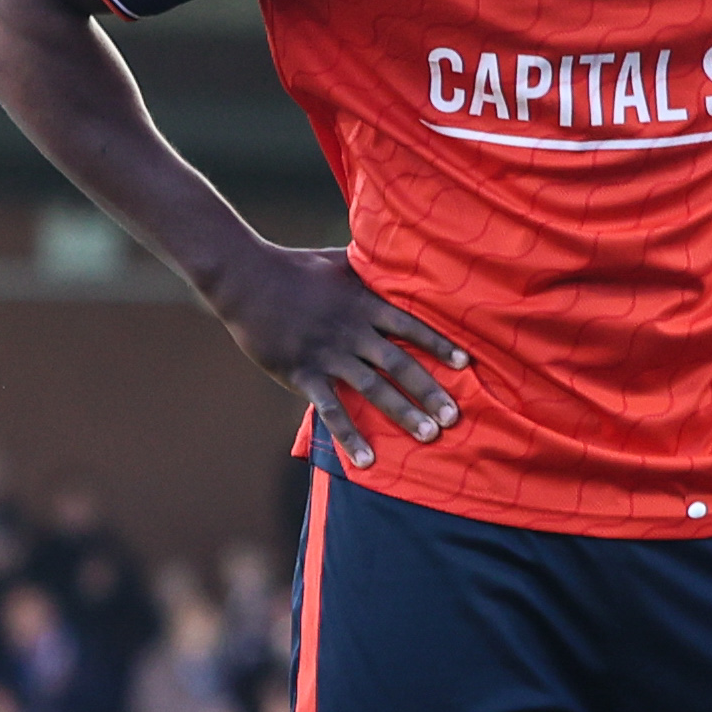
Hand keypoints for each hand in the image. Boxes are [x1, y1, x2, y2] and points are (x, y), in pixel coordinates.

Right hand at [204, 244, 465, 470]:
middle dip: (430, 391)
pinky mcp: (301, 373)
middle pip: (399, 363)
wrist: (245, 279)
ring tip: (428, 435)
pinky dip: (349, 435)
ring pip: (373, 389)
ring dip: (403, 413)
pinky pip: (330, 409)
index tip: (466, 364)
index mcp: (363, 303)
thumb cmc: (293, 266)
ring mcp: (327, 354)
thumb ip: (369, 267)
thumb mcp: (338, 260)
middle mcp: (351, 331)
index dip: (439, 345)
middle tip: (454, 417)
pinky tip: (366, 459)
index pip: (411, 326)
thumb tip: (396, 252)